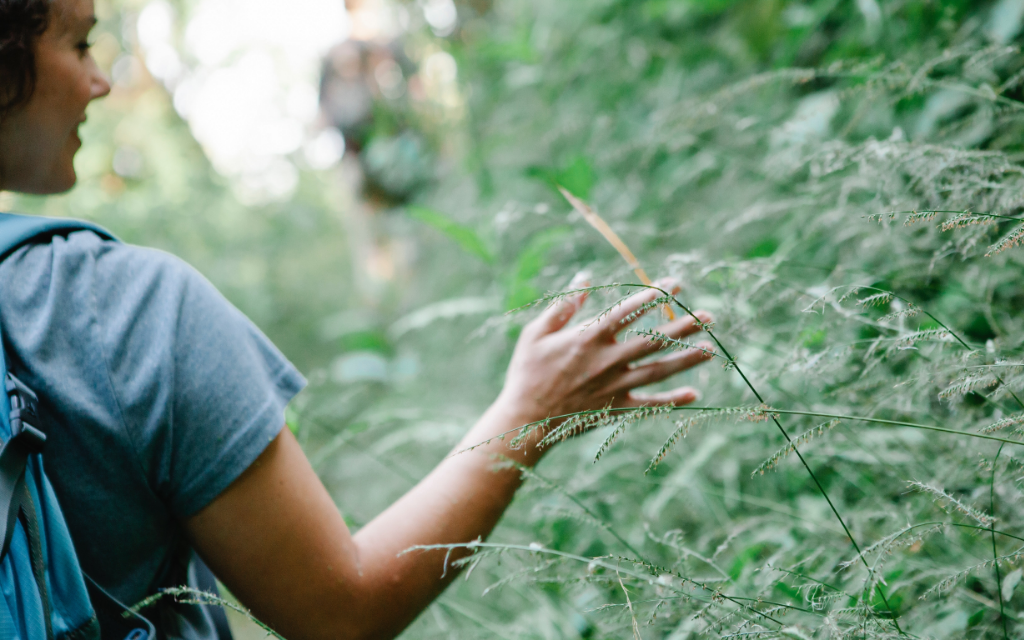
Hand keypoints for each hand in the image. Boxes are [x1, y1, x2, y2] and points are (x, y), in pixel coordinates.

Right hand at [495, 275, 713, 426]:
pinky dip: (672, 400)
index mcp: (588, 338)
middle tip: (708, 316)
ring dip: (686, 359)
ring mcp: (614, 386)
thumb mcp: (536, 333)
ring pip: (658, 370)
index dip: (652, 296)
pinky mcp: (616, 408)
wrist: (525, 420)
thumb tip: (584, 278)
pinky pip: (649, 404)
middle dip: (682, 326)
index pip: (627, 311)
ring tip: (711, 348)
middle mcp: (607, 360)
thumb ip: (564, 306)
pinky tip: (694, 393)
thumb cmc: (526, 372)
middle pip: (652, 340)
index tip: (674, 284)